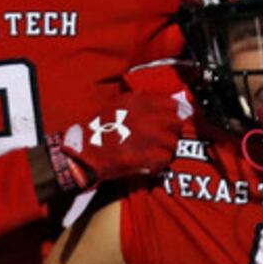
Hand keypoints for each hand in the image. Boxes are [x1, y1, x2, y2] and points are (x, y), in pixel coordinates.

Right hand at [41, 89, 187, 212]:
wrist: (86, 154)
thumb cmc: (99, 131)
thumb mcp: (117, 106)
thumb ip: (140, 104)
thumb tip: (163, 107)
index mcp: (137, 101)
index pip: (171, 104)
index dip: (172, 114)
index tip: (169, 122)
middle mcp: (146, 116)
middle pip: (176, 123)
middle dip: (173, 131)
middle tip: (165, 139)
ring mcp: (148, 136)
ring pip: (173, 142)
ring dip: (167, 148)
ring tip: (156, 152)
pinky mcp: (148, 155)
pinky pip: (166, 157)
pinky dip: (161, 161)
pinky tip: (151, 162)